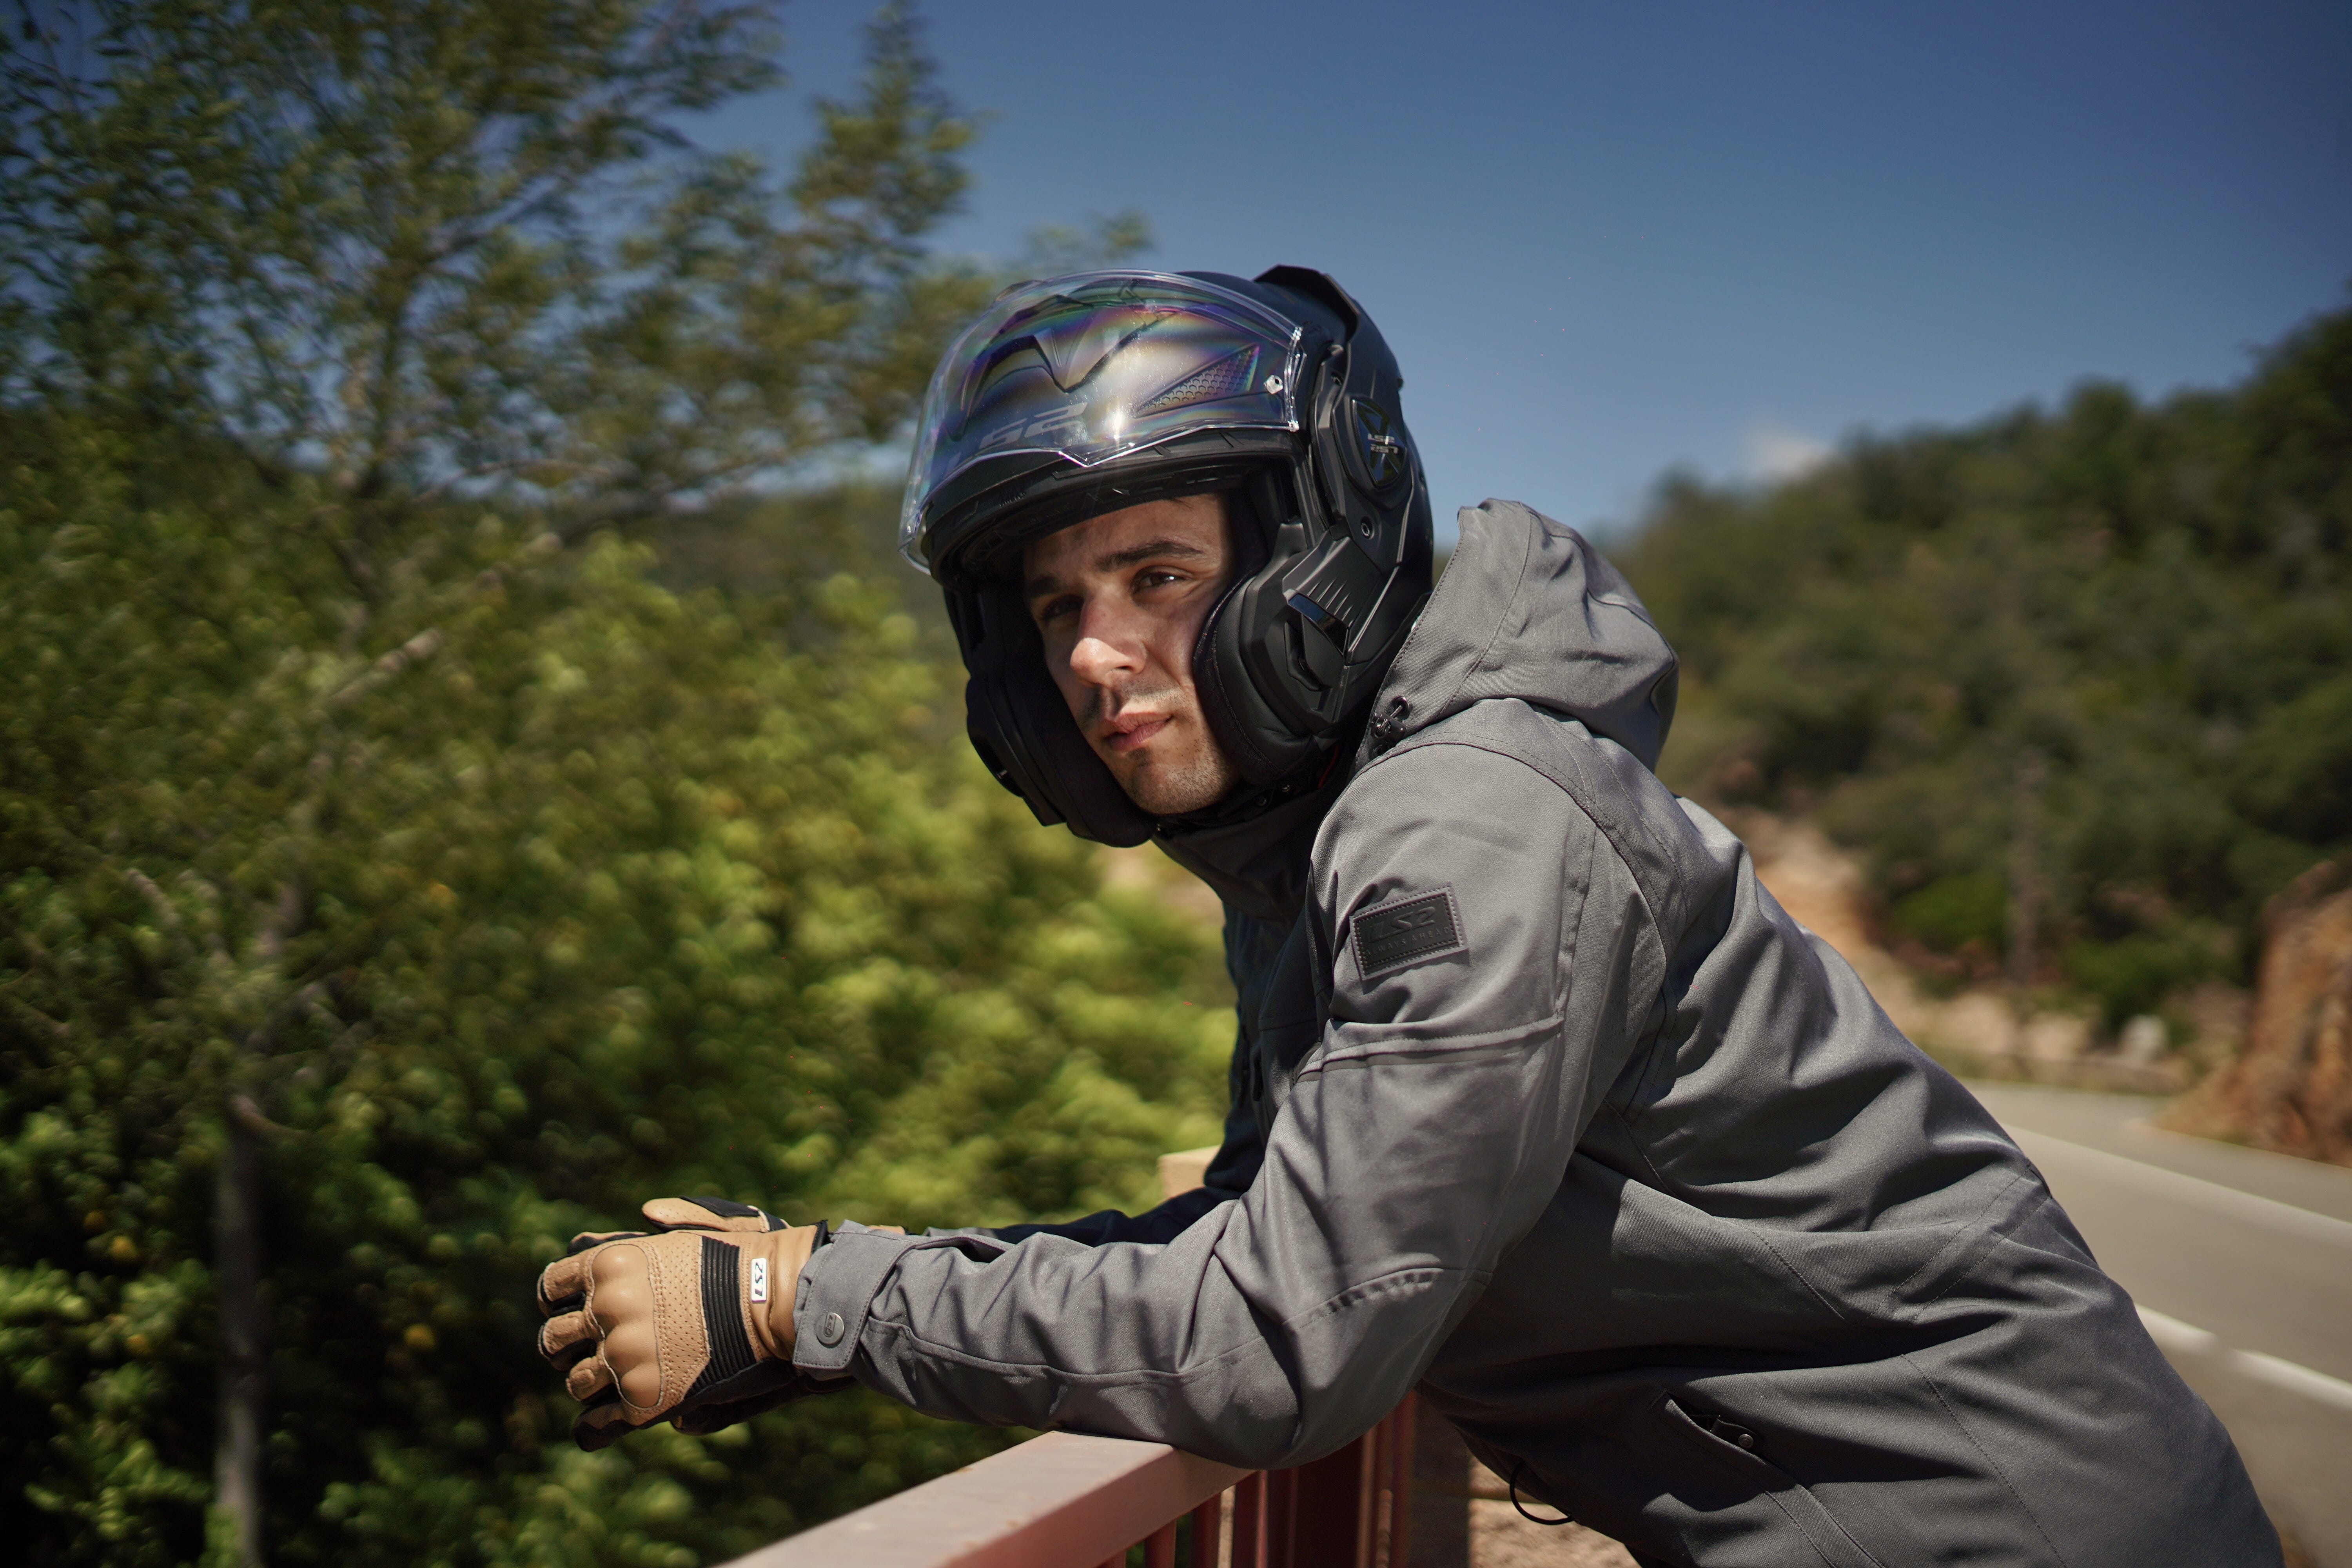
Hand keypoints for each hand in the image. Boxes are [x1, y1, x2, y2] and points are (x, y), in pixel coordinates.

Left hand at [536, 1196, 830, 1449]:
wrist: (782, 1301)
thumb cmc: (747, 1261)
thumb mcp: (703, 1228)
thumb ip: (670, 1219)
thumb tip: (648, 1212)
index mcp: (609, 1265)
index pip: (552, 1287)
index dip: (558, 1301)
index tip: (568, 1309)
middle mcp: (607, 1310)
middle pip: (554, 1339)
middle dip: (564, 1345)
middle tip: (580, 1349)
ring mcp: (623, 1357)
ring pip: (576, 1383)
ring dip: (587, 1382)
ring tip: (606, 1382)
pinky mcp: (644, 1400)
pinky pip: (593, 1426)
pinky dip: (592, 1429)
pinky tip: (596, 1426)